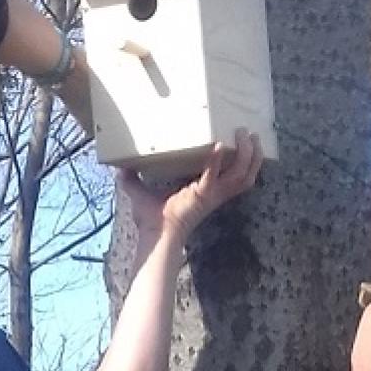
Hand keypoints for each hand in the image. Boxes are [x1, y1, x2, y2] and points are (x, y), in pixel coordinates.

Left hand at [121, 129, 264, 242]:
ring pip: (241, 175)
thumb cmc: (151, 220)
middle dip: (252, 154)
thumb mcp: (140, 191)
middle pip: (246, 173)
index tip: (242, 141)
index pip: (232, 174)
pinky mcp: (202, 196)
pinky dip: (217, 161)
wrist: (154, 236)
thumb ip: (131, 178)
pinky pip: (215, 177)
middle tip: (251, 134)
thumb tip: (118, 166)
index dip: (242, 159)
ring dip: (245, 155)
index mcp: (206, 191)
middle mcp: (214, 193)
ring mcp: (211, 196)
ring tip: (244, 136)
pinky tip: (217, 145)